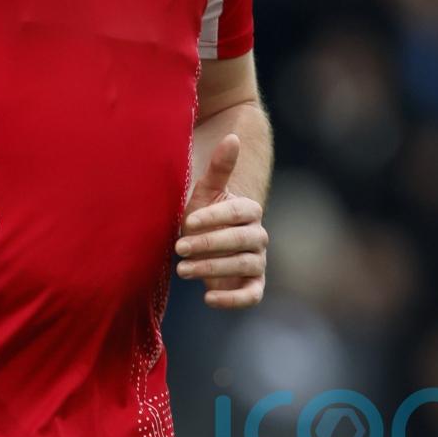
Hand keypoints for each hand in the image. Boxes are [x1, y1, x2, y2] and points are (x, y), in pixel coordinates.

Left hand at [175, 134, 267, 309]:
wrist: (202, 245)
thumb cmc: (202, 216)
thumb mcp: (205, 192)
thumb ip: (219, 168)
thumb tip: (232, 136)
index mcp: (249, 211)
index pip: (238, 212)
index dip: (214, 217)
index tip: (188, 221)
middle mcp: (258, 236)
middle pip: (241, 241)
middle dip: (209, 244)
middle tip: (178, 247)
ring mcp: (257, 262)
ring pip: (243, 265)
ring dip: (212, 269)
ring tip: (181, 269)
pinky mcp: (252, 285)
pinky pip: (251, 296)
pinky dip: (233, 299)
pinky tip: (207, 298)